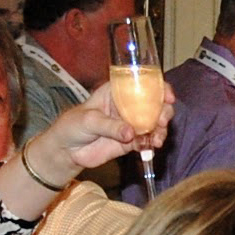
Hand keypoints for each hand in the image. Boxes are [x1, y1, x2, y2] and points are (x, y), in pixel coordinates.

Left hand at [30, 79, 176, 173]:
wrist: (66, 151)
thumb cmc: (73, 126)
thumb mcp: (88, 120)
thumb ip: (110, 126)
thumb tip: (130, 132)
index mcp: (117, 92)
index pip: (142, 84)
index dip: (159, 87)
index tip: (167, 97)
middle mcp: (128, 106)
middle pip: (154, 104)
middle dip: (164, 111)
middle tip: (161, 122)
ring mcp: (131, 124)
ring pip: (154, 123)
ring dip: (161, 129)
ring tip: (157, 139)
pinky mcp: (131, 141)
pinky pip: (147, 141)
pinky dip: (153, 143)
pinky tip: (152, 147)